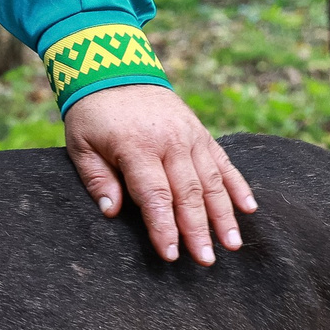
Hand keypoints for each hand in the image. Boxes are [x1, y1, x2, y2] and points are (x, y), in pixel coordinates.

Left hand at [65, 83, 257, 264]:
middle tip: (207, 260)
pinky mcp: (201, 132)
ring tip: (232, 245)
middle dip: (199, 230)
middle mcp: (170, 143)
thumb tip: (112, 212)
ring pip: (212, 181)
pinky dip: (238, 186)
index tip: (172, 254)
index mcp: (137, 147)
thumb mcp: (80, 144)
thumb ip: (96, 178)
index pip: (155, 195)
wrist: (113, 68)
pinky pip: (223, 162)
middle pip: (188, 193)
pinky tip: (249, 209)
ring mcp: (190, 136)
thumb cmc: (92, 113)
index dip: (164, 227)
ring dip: (223, 215)